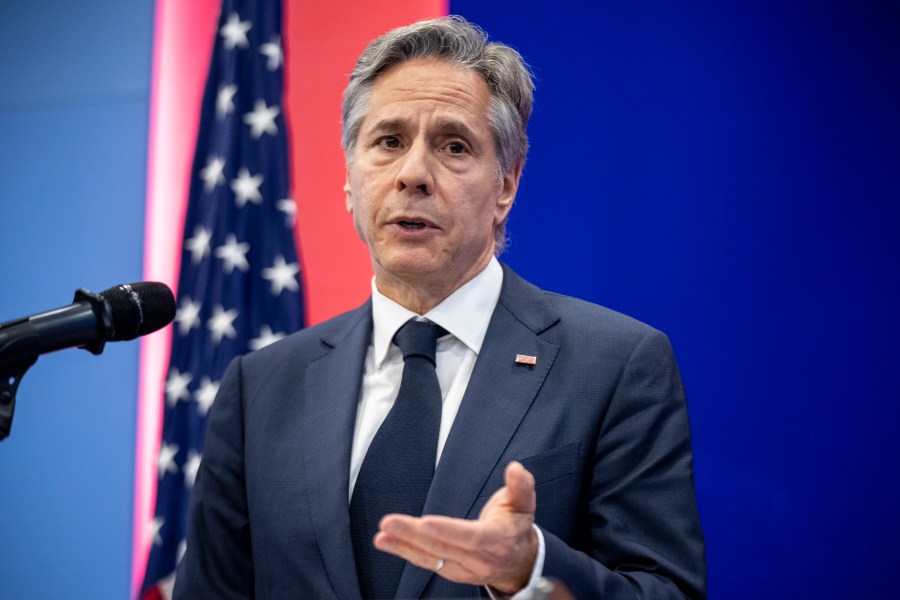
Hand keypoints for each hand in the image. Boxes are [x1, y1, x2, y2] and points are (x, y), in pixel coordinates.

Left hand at [374, 461, 537, 594]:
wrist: (520, 562)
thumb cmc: (516, 527)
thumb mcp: (524, 504)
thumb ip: (521, 486)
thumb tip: (515, 468)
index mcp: (498, 539)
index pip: (471, 537)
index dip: (448, 531)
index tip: (426, 523)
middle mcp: (480, 559)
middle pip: (443, 548)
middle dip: (413, 535)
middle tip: (389, 522)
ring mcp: (464, 569)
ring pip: (431, 557)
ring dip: (403, 545)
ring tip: (382, 534)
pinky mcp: (452, 572)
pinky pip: (426, 562)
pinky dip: (404, 552)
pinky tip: (387, 542)